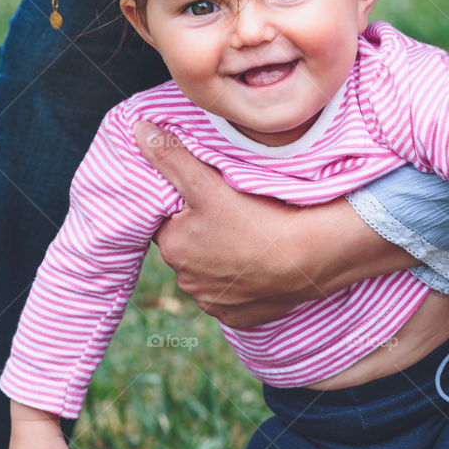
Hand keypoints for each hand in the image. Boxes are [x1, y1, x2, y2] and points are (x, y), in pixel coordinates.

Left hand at [134, 123, 412, 327]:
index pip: (170, 224)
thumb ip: (172, 157)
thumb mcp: (208, 182)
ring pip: (211, 275)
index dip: (189, 209)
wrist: (309, 257)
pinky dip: (242, 285)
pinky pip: (234, 298)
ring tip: (250, 241)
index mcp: (173, 247)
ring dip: (222, 262)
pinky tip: (258, 267)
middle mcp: (187, 281)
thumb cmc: (257, 218)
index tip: (212, 200)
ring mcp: (214, 303)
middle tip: (235, 218)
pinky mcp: (239, 318)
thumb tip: (139, 131)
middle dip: (204, 236)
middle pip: (190, 251)